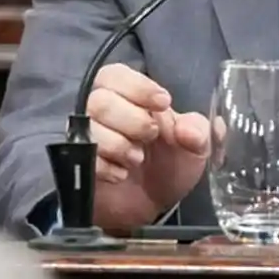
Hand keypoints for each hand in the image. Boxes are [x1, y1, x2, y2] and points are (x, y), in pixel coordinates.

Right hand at [86, 63, 209, 233]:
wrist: (152, 203)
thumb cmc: (171, 164)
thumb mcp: (195, 147)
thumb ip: (198, 132)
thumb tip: (187, 130)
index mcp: (128, 94)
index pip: (117, 75)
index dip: (138, 87)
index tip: (163, 103)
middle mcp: (102, 110)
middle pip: (100, 100)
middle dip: (131, 119)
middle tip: (151, 135)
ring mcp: (88, 136)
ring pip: (91, 128)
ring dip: (120, 145)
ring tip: (137, 158)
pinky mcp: (79, 162)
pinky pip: (84, 157)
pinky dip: (107, 167)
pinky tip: (121, 174)